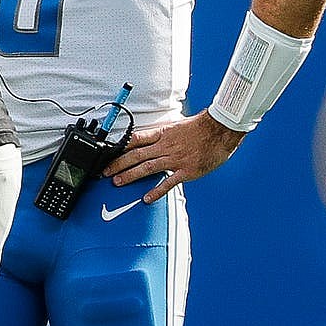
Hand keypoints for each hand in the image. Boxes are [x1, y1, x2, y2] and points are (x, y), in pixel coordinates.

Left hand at [107, 111, 243, 202]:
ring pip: (147, 168)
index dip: (120, 147)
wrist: (221, 129)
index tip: (107, 153)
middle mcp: (165, 146)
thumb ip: (162, 134)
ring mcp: (175, 159)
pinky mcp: (186, 170)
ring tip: (117, 182)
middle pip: (136, 155)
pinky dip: (157, 191)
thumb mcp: (177, 126)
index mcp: (162, 134)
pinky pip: (168, 182)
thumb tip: (149, 138)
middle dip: (118, 164)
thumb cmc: (201, 127)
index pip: (135, 139)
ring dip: (130, 175)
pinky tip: (147, 199)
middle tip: (105, 172)